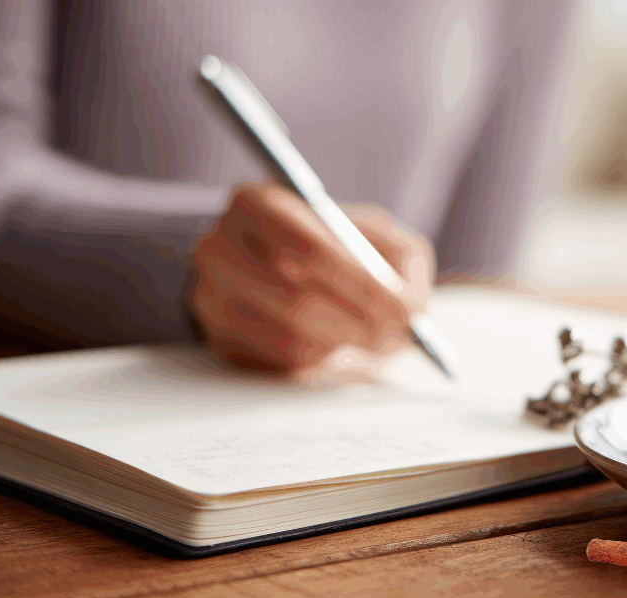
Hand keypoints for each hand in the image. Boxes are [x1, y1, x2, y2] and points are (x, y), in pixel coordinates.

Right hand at [189, 183, 434, 372]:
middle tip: (401, 335)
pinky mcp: (221, 341)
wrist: (292, 270)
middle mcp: (219, 249)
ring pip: (289, 335)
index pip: (306, 248)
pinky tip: (346, 349)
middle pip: (295, 296)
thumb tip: (414, 306)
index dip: (362, 284)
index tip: (408, 311)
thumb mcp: (377, 234)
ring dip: (347, 343)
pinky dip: (324, 361)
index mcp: (255, 204)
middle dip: (360, 321)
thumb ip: (400, 258)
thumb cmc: (343, 248)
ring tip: (382, 341)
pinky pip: (278, 362)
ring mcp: (212, 298)